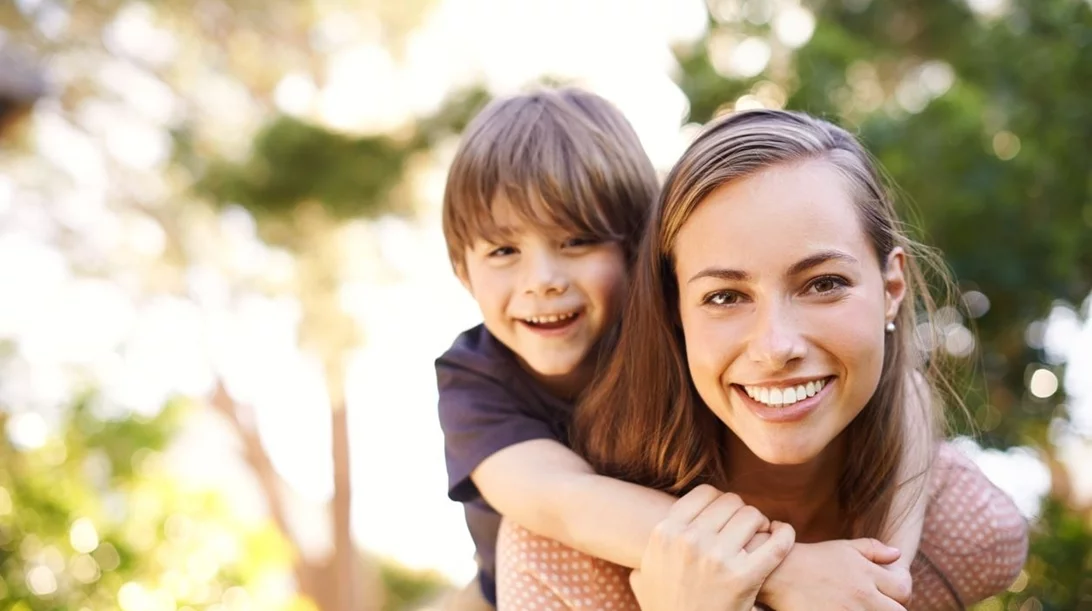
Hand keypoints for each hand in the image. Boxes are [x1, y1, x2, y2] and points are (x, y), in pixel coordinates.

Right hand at [629, 485, 794, 610]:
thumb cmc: (666, 610)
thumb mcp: (644, 578)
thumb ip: (650, 552)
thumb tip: (654, 536)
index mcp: (666, 533)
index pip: (705, 494)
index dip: (720, 501)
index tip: (726, 515)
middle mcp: (689, 541)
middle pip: (730, 502)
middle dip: (741, 512)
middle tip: (746, 528)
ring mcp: (717, 558)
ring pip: (751, 516)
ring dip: (759, 524)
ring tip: (760, 537)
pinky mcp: (744, 577)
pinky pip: (776, 542)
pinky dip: (785, 534)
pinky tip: (783, 534)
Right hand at [758, 538, 912, 610]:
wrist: (777, 573)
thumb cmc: (811, 559)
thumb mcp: (843, 548)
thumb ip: (873, 549)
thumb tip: (897, 553)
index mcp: (866, 573)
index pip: (904, 589)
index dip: (901, 592)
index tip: (889, 593)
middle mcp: (862, 595)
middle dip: (890, 608)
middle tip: (872, 602)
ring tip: (856, 606)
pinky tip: (842, 609)